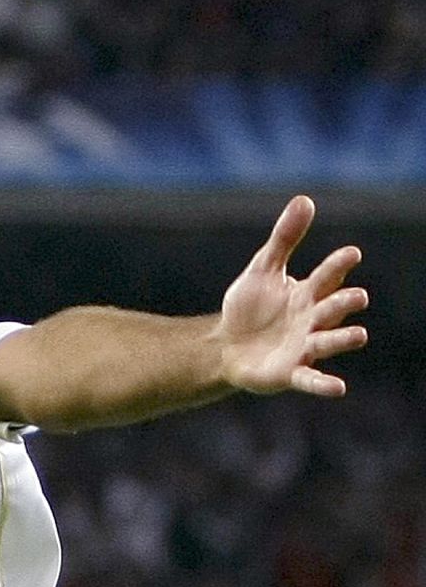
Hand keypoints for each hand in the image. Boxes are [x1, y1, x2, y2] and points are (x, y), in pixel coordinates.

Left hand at [218, 195, 367, 396]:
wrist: (226, 345)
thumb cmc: (251, 307)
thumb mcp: (264, 269)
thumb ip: (285, 239)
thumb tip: (305, 199)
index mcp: (307, 294)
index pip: (326, 277)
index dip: (337, 266)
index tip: (351, 253)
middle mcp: (312, 321)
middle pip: (332, 310)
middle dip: (344, 303)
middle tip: (358, 295)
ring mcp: (304, 347)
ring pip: (328, 342)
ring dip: (343, 340)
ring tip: (360, 335)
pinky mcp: (291, 372)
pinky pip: (311, 379)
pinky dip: (324, 384)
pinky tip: (339, 387)